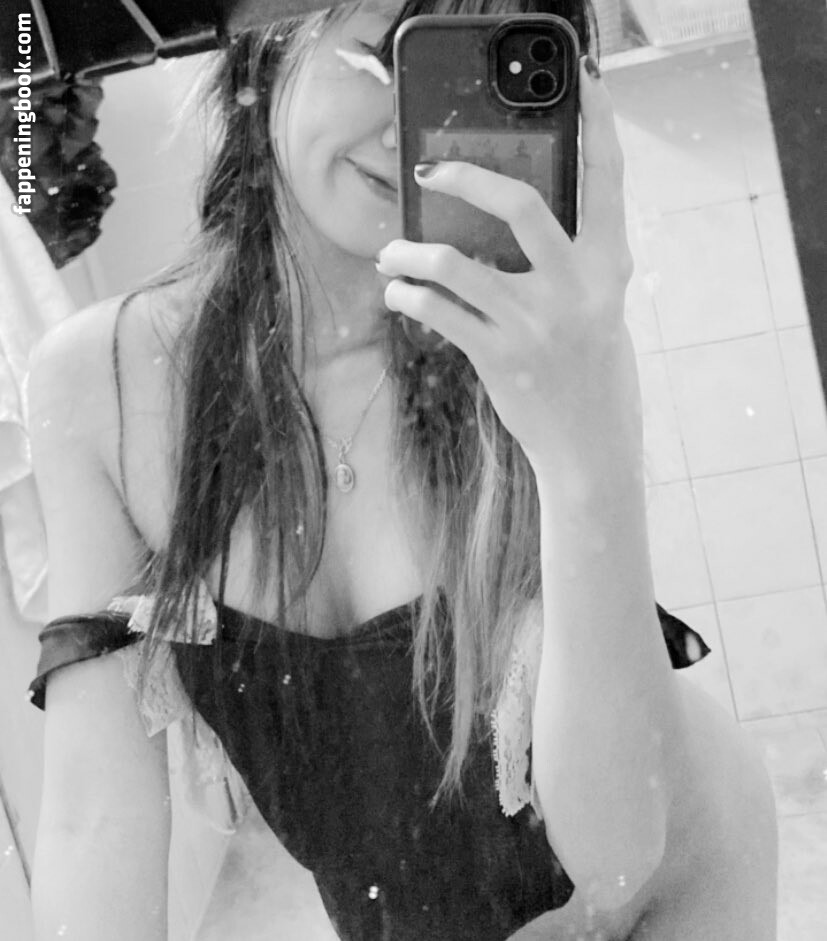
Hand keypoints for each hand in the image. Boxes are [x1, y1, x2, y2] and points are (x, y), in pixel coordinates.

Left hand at [377, 57, 634, 469]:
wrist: (591, 447)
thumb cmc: (595, 374)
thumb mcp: (599, 310)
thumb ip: (571, 266)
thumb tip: (510, 228)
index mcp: (608, 267)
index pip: (607, 177)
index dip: (597, 120)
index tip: (580, 79)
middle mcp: (575, 287)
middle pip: (517, 202)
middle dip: (462, 177)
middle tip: (427, 173)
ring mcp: (534, 322)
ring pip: (453, 261)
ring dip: (409, 253)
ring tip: (392, 255)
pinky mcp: (497, 357)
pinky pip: (437, 310)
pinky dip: (408, 296)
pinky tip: (400, 294)